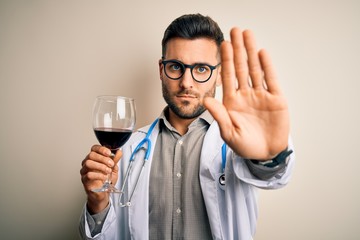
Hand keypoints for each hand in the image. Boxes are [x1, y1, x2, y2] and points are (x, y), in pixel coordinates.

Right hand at [80, 145, 121, 212]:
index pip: (94, 148)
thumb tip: (119, 152)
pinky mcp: (84, 180)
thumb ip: (115, 160)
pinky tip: (104, 177)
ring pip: (88, 163)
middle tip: (111, 164)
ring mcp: (85, 171)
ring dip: (100, 166)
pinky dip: (98, 175)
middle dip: (103, 158)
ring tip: (108, 171)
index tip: (109, 153)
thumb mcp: (113, 168)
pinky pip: (88, 175)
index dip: (101, 149)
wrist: (104, 194)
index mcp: (94, 158)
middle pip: (91, 155)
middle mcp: (88, 163)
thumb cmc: (106, 181)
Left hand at [204, 28, 288, 159]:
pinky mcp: (275, 99)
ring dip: (251, 52)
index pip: (227, 76)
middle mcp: (245, 94)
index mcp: (232, 101)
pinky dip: (267, 66)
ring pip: (255, 69)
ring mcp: (261, 95)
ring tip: (248, 34)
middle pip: (241, 67)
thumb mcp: (228, 133)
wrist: (264, 154)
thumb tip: (206, 99)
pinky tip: (261, 53)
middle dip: (238, 49)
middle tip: (235, 30)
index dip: (225, 60)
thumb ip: (219, 115)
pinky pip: (271, 80)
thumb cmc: (244, 145)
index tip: (222, 44)